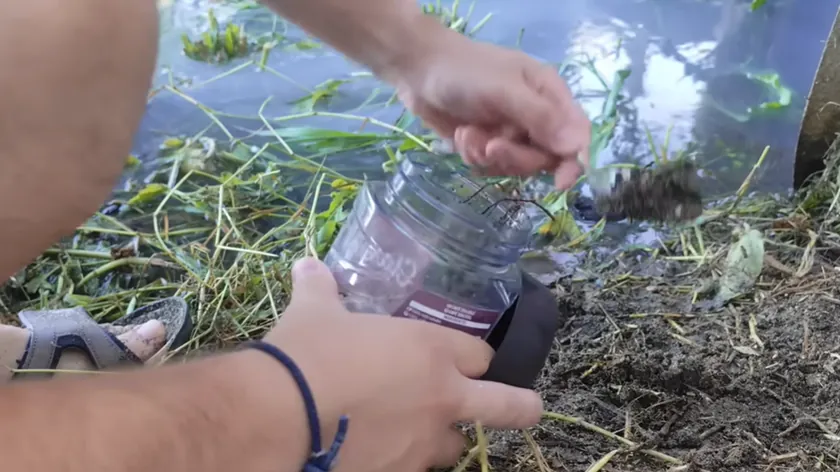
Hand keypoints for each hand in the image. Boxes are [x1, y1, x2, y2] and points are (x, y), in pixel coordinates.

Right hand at [263, 257, 542, 471]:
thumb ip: (319, 288)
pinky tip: (378, 453)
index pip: (479, 356)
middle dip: (521, 406)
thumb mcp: (314, 313)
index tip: (461, 359)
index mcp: (430, 350)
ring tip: (415, 433)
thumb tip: (306, 265)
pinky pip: (412, 469)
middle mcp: (441, 398)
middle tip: (528, 408)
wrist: (280, 415)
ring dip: (441, 439)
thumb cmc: (307, 352)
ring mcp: (423, 444)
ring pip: (455, 447)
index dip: (473, 358)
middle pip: (507, 406)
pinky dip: (402, 460)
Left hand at [390, 28, 590, 189]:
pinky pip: (491, 167)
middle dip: (516, 157)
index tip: (560, 182)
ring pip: (517, 166)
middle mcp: (536, 116)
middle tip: (491, 146)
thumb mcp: (504, 90)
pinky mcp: (488, 144)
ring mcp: (511, 132)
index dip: (573, 161)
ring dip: (490, 156)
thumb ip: (540, 118)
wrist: (418, 70)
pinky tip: (461, 136)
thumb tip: (576, 146)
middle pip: (545, 157)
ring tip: (468, 134)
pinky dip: (474, 156)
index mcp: (549, 95)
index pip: (576, 135)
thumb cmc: (465, 71)